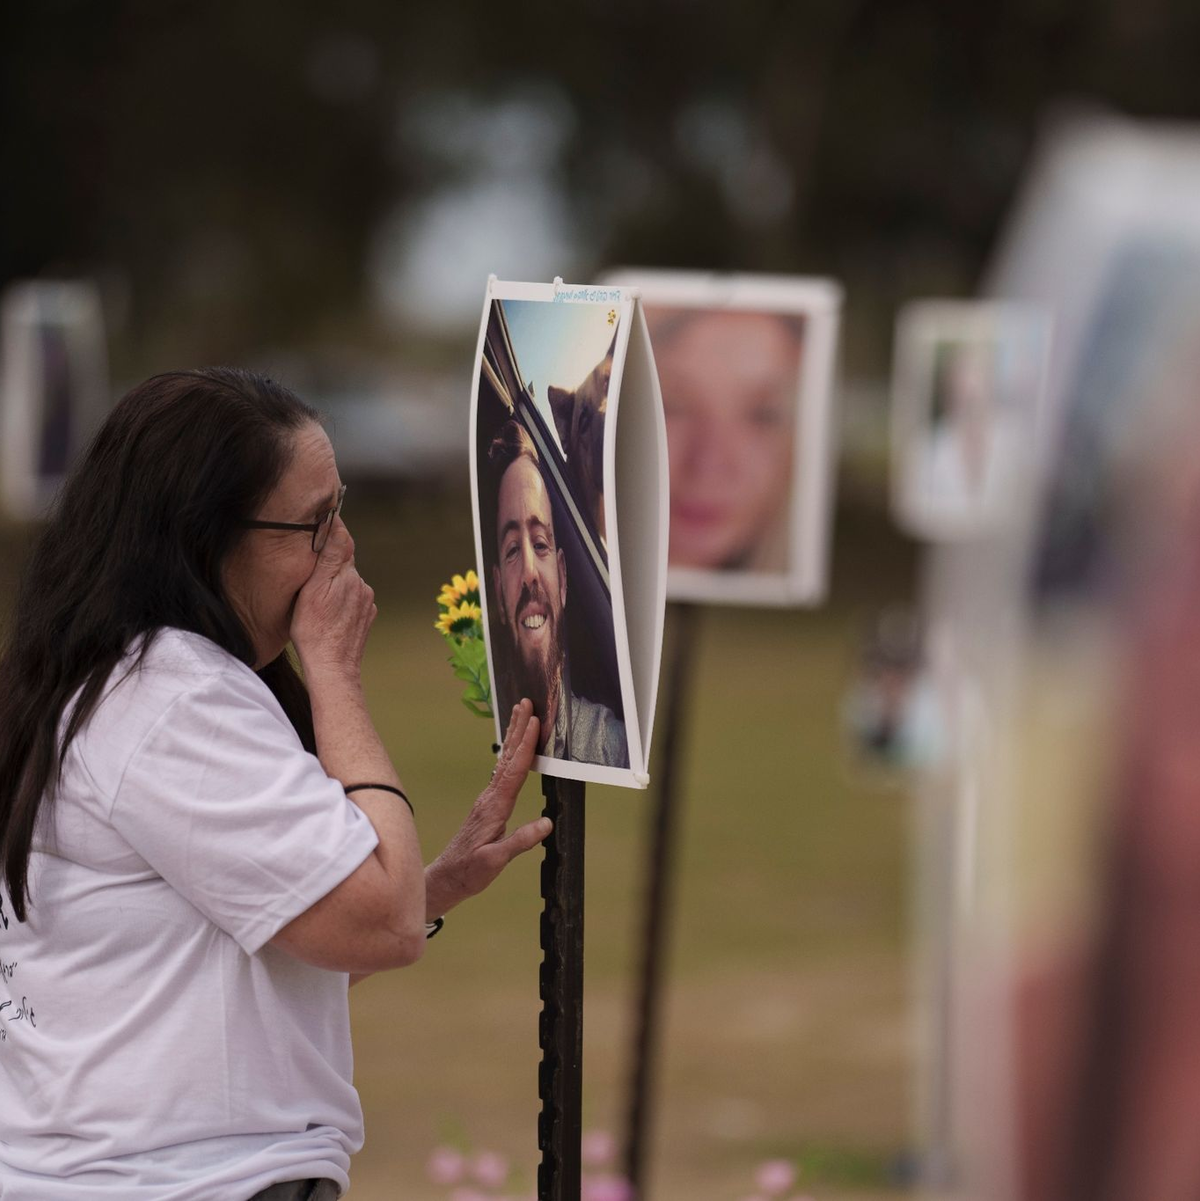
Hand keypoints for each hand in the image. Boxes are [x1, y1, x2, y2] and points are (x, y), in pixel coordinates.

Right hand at [290, 518, 375, 682]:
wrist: (332, 668)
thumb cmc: (315, 631)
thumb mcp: (313, 590)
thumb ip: (329, 557)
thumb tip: (338, 527)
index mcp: (347, 575)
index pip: (343, 541)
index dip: (332, 530)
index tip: (321, 520)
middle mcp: (362, 585)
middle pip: (344, 562)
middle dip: (329, 561)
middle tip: (309, 568)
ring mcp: (366, 602)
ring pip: (348, 581)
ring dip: (335, 583)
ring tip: (316, 597)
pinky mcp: (366, 616)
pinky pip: (352, 599)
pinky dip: (341, 600)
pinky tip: (329, 612)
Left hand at [425, 700, 551, 916]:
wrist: (447, 877)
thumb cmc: (469, 871)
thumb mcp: (495, 861)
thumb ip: (520, 842)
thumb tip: (547, 823)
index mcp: (495, 807)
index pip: (515, 771)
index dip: (526, 745)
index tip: (534, 722)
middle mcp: (490, 797)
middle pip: (507, 757)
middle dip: (517, 728)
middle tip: (525, 702)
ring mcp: (487, 799)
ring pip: (503, 761)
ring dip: (512, 736)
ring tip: (519, 714)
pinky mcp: (488, 804)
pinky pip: (502, 771)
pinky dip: (510, 754)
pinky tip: (512, 749)